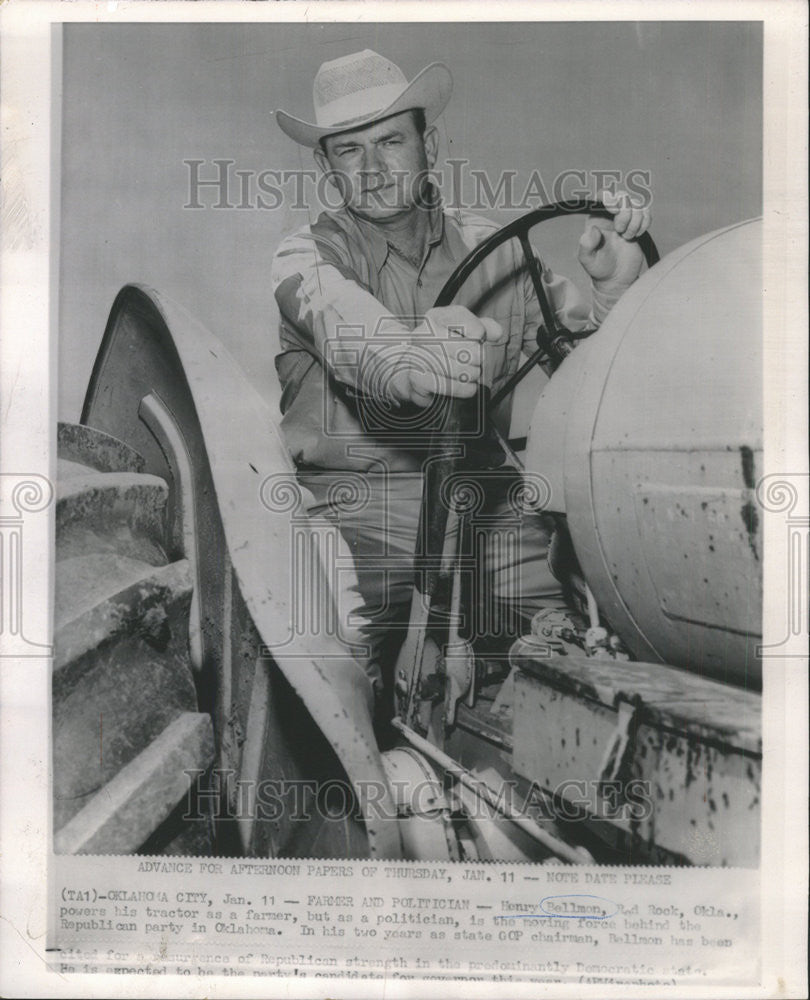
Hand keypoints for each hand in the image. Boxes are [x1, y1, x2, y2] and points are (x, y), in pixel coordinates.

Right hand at [362, 306, 505, 407]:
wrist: (418, 370)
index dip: (477, 331)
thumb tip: (496, 333)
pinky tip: (469, 387)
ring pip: (452, 366)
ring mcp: (416, 355)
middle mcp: (422, 333)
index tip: (481, 339)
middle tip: (479, 362)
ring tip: (473, 375)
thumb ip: (485, 328)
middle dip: (476, 357)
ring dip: (470, 374)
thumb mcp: (467, 333)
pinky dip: (461, 388)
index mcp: (436, 317)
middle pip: (460, 345)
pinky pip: (443, 384)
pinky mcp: (415, 377)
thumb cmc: (447, 350)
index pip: (461, 317)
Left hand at [578, 189, 650, 292]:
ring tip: (627, 237)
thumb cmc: (599, 268)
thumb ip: (586, 245)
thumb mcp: (587, 260)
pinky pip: (647, 212)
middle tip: (620, 232)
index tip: (615, 210)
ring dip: (636, 221)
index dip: (611, 198)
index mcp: (596, 218)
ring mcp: (626, 218)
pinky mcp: (639, 223)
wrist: (616, 277)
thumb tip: (593, 230)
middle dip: (626, 213)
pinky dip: (645, 222)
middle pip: (623, 196)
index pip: (603, 196)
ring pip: (637, 203)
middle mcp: (611, 214)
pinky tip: (637, 235)